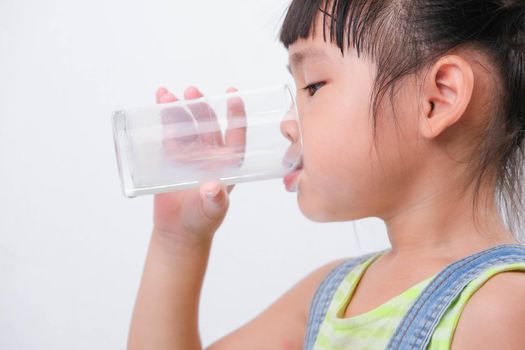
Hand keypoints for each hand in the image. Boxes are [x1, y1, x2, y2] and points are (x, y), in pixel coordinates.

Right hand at [153, 86, 246, 245]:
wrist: (178, 229)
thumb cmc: (201, 220)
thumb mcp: (211, 209)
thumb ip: (214, 200)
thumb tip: (213, 187)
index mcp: (227, 163)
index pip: (236, 135)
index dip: (236, 115)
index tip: (233, 94)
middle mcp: (211, 155)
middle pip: (208, 125)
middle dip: (200, 107)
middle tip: (191, 92)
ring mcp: (190, 154)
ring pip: (187, 125)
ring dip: (179, 109)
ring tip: (167, 95)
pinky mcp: (171, 156)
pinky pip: (168, 132)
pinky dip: (163, 117)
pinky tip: (158, 100)